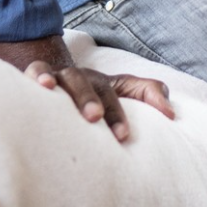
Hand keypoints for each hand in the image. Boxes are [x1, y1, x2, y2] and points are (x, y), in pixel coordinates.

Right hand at [0, 34, 174, 141]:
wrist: (57, 83)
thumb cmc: (94, 98)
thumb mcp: (122, 94)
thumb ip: (148, 96)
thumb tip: (172, 113)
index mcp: (103, 82)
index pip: (117, 91)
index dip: (118, 112)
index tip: (123, 136)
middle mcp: (82, 77)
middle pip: (89, 82)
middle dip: (90, 98)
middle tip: (93, 117)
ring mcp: (59, 78)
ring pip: (64, 76)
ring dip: (66, 87)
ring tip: (61, 96)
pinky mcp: (35, 80)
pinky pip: (34, 71)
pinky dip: (38, 74)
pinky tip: (41, 85)